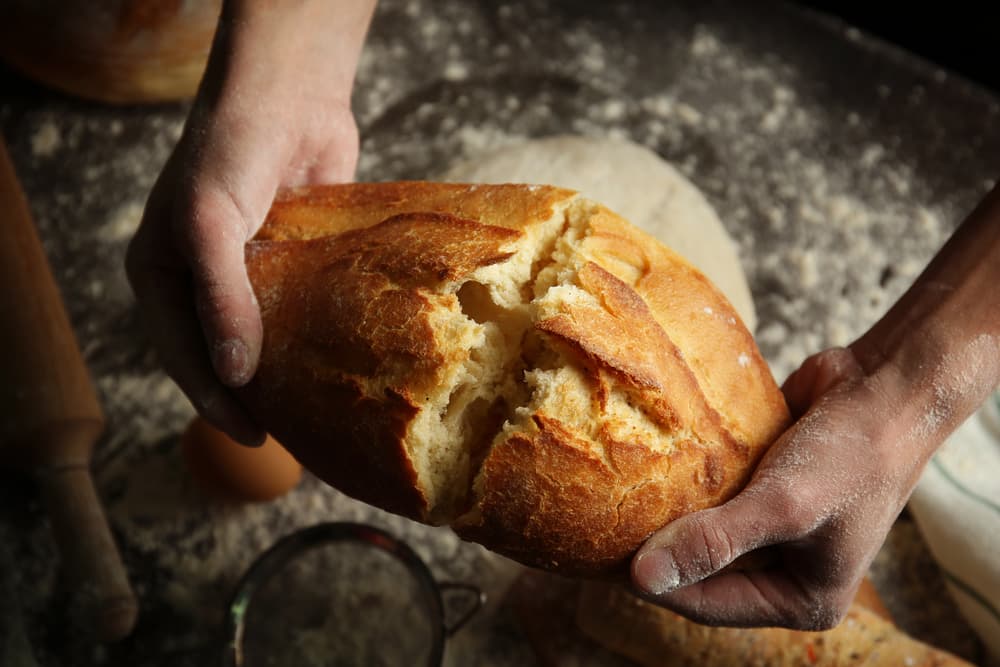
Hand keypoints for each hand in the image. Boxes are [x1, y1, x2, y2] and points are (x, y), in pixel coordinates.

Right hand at [126, 1, 373, 444]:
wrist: (288, 95)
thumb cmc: (231, 151)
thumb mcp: (208, 224)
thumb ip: (220, 298)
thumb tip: (236, 376)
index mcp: (163, 276)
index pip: (183, 357)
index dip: (215, 402)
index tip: (255, 438)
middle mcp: (204, 279)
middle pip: (224, 354)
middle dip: (252, 396)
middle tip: (291, 436)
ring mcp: (252, 270)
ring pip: (268, 335)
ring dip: (289, 370)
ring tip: (319, 410)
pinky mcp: (297, 258)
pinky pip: (305, 307)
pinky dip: (320, 334)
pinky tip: (344, 361)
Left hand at [630, 346, 919, 628]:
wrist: (884, 387)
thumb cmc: (851, 456)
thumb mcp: (784, 507)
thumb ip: (715, 542)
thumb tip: (644, 577)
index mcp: (799, 598)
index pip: (707, 604)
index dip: (655, 582)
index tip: (603, 556)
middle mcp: (783, 569)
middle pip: (700, 569)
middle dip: (658, 547)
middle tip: (602, 521)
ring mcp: (769, 527)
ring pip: (701, 530)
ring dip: (667, 513)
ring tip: (615, 495)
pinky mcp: (759, 486)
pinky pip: (710, 494)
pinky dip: (685, 481)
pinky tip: (646, 465)